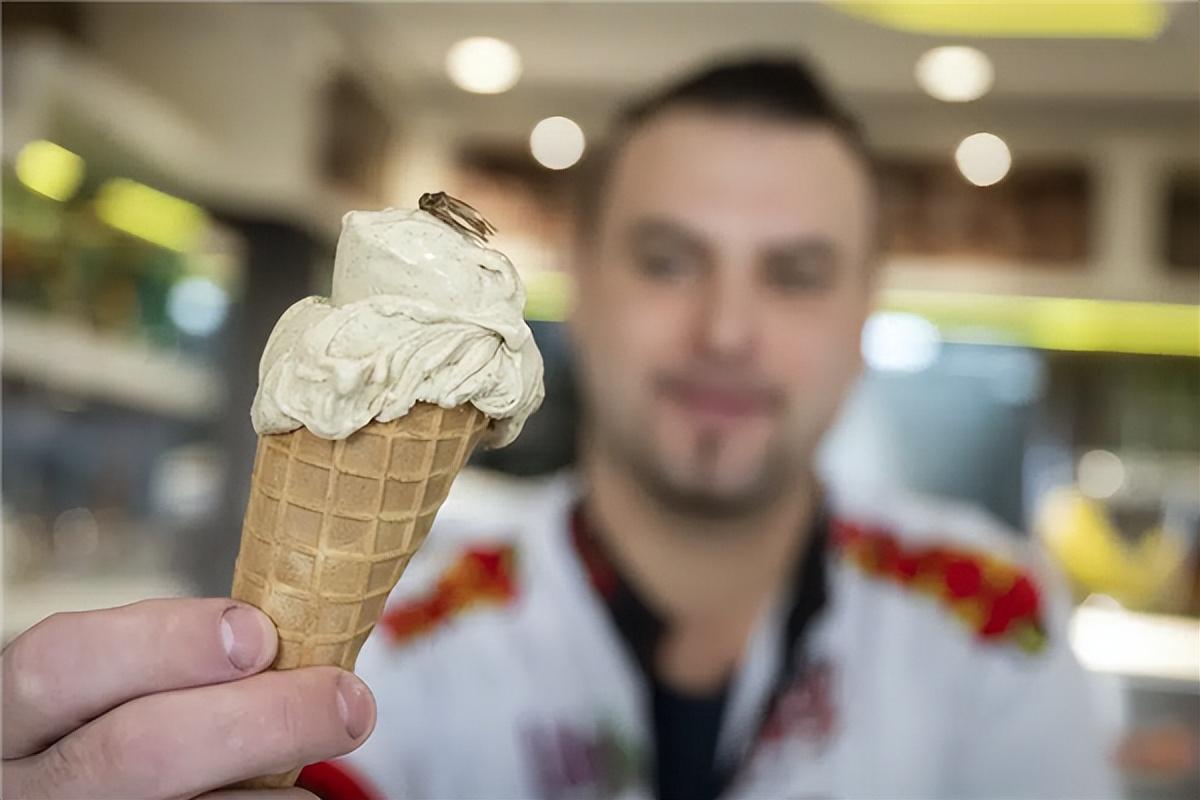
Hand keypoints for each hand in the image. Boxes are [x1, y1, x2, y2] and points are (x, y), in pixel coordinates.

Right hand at [2, 598, 375, 798]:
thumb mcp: (106, 688)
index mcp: (15, 712)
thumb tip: (291, 627)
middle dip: (260, 716)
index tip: (260, 632)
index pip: (60, 662)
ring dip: (279, 771)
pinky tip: (294, 792)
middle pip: (135, 751)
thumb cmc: (114, 724)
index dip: (165, 640)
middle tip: (346, 697)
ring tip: (336, 734)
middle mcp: (25, 786)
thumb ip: (168, 658)